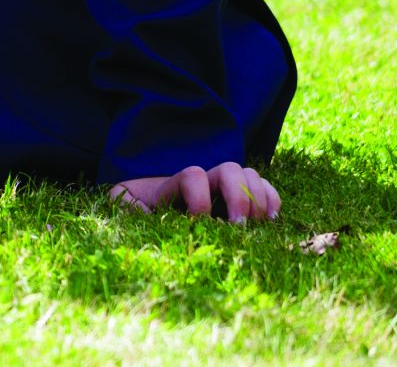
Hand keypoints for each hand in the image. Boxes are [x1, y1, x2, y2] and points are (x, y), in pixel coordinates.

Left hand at [109, 163, 280, 224]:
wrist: (151, 210)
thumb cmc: (138, 209)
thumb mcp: (123, 204)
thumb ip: (124, 202)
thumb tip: (137, 208)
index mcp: (175, 183)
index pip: (193, 175)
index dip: (199, 198)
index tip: (197, 223)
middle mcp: (204, 179)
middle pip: (230, 169)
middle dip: (238, 197)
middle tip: (238, 228)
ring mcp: (225, 188)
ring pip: (250, 175)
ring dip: (259, 199)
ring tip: (257, 227)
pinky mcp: (242, 201)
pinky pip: (266, 190)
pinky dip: (273, 202)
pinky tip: (270, 223)